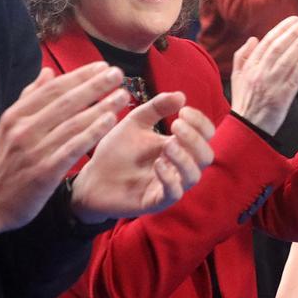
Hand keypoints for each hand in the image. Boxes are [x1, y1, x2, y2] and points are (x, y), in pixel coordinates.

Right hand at [0, 62, 128, 247]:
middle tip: (118, 74)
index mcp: (15, 116)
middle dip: (95, 86)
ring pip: (73, 123)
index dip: (79, 76)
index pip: (53, 89)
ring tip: (122, 95)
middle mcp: (23, 130)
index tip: (102, 66)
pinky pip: (73, 148)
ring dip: (101, 107)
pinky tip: (110, 121)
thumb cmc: (4, 162)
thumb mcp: (8, 127)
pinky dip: (92, 133)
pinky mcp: (44, 172)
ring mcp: (34, 151)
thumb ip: (29, 98)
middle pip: (66, 102)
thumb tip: (48, 72)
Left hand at [69, 92, 215, 223]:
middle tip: (176, 126)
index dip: (200, 122)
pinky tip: (158, 164)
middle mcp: (178, 166)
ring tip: (167, 145)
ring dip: (185, 158)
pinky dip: (170, 178)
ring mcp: (168, 185)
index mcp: (178, 146)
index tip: (183, 110)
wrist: (91, 178)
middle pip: (206, 156)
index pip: (205, 135)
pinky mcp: (155, 201)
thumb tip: (181, 95)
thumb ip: (156, 108)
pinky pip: (173, 193)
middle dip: (195, 139)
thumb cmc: (116, 151)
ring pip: (194, 175)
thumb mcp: (135, 123)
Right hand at [230, 17, 297, 134]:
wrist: (247, 128)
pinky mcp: (282, 97)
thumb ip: (242, 56)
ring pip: (287, 59)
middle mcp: (260, 73)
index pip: (267, 42)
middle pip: (279, 47)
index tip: (294, 20)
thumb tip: (254, 39)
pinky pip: (294, 78)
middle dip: (294, 32)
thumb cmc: (244, 101)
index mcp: (249, 67)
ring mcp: (271, 85)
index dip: (282, 28)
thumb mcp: (237, 77)